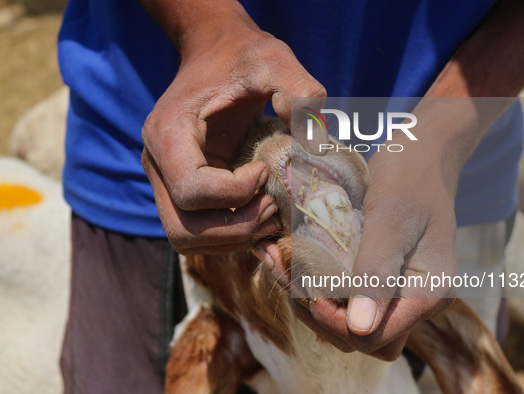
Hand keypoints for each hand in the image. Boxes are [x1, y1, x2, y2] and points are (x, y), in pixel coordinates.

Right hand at [141, 11, 325, 253]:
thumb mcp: (272, 59)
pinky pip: (200, 235)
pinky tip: (263, 221)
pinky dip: (232, 238)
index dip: (237, 193)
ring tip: (271, 215)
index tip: (265, 170)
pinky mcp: (183, 192)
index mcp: (168, 132)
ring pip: (188, 239)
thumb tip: (314, 140)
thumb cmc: (241, 56)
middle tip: (274, 207)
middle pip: (184, 229)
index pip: (192, 190)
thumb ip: (297, 89)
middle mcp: (158, 163)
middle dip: (237, 227)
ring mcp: (166, 182)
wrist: (215, 54)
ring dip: (235, 238)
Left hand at [255, 127, 458, 360]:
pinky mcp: (379, 279)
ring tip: (284, 268)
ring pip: (351, 324)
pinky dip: (318, 288)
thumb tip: (360, 328)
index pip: (377, 338)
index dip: (336, 323)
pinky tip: (293, 264)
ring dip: (314, 304)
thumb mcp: (391, 219)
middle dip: (321, 316)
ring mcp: (397, 291)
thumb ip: (377, 271)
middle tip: (290, 279)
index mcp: (428, 294)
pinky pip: (348, 300)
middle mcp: (415, 302)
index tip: (305, 291)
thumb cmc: (408, 179)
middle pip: (363, 339)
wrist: (420, 156)